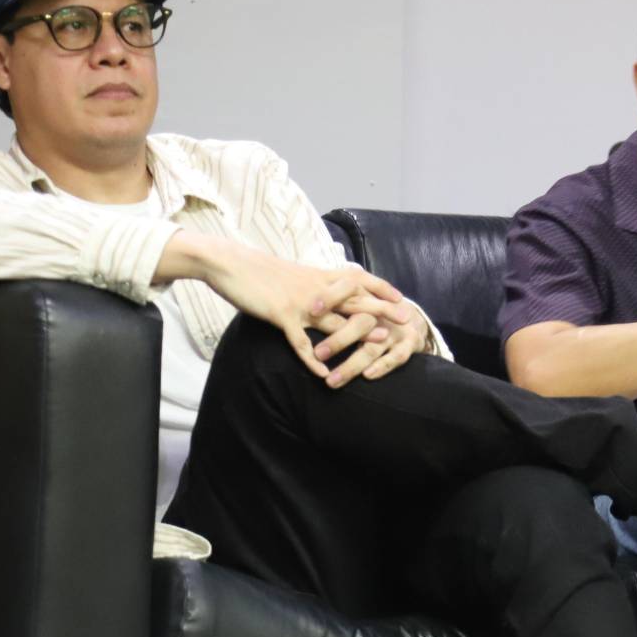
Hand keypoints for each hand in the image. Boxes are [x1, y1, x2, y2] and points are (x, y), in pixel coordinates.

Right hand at [202, 241, 408, 382]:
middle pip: (355, 300)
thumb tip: (327, 293)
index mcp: (318, 277)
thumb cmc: (260, 271)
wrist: (230, 263)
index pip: (357, 279)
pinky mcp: (282, 315)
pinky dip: (311, 358)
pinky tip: (322, 372)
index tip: (401, 298)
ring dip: (358, 336)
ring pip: (334, 322)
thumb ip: (313, 284)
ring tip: (379, 347)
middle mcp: (315, 289)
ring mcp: (301, 303)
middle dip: (383, 311)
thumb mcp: (292, 274)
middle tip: (407, 321)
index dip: (380, 288)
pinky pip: (300, 342)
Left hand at [310, 300, 427, 385]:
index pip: (350, 291)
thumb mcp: (360, 296)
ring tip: (332, 381)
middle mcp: (384, 313)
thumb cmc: (375, 309)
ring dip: (351, 366)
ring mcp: (397, 330)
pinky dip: (382, 367)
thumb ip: (338, 298)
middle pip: (361, 323)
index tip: (312, 310)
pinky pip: (396, 358)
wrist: (412, 315)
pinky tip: (367, 376)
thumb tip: (302, 302)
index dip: (331, 298)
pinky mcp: (410, 345)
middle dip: (339, 340)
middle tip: (318, 354)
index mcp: (370, 297)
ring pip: (372, 348)